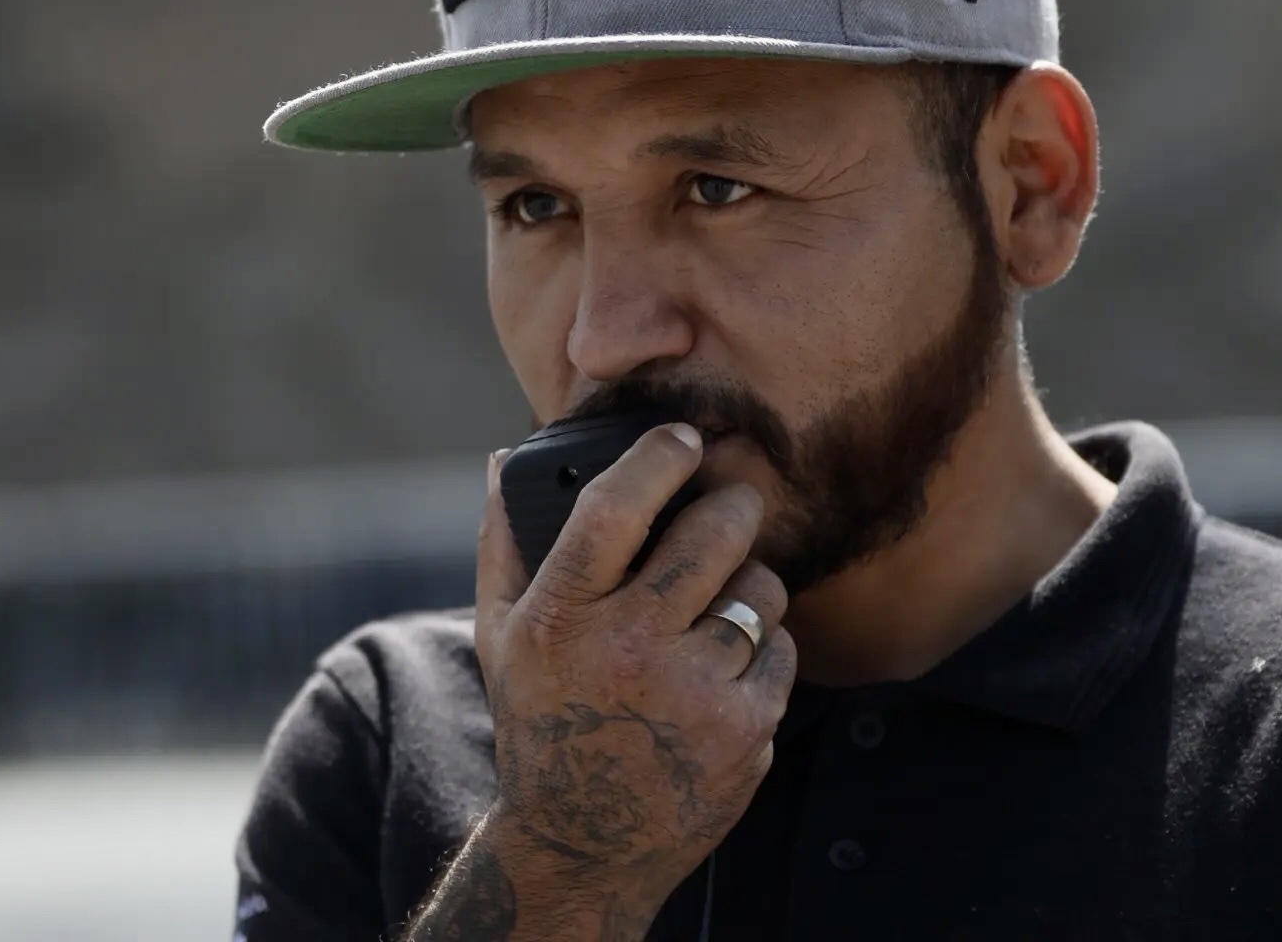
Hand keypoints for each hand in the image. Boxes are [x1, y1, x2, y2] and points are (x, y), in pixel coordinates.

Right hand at [473, 424, 796, 926]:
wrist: (585, 845)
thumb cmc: (543, 720)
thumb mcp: (499, 637)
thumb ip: (503, 543)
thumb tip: (504, 458)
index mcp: (562, 617)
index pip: (615, 507)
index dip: (660, 455)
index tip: (687, 436)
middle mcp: (628, 649)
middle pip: (715, 532)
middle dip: (733, 503)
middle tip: (733, 500)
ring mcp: (693, 692)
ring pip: (760, 587)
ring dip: (749, 581)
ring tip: (722, 599)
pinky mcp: (746, 728)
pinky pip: (782, 648)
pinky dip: (763, 647)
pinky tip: (727, 665)